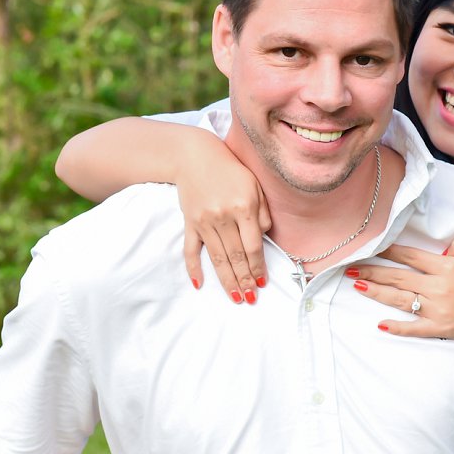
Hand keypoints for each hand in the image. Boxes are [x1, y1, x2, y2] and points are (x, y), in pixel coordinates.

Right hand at [176, 143, 271, 301]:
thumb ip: (263, 212)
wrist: (194, 155)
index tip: (263, 283)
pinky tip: (199, 284)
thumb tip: (264, 237)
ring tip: (235, 298)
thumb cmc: (230, 168)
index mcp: (244, 206)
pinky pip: (190, 250)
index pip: (253, 246)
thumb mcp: (254, 184)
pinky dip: (193, 268)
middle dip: (245, 280)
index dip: (259, 267)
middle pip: (236, 257)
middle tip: (250, 298)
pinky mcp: (190, 223)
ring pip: (217, 258)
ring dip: (227, 281)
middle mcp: (223, 216)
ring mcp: (204, 221)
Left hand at [351, 235, 453, 348]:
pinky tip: (380, 324)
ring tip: (357, 287)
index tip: (371, 246)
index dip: (389, 250)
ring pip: (400, 300)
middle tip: (349, 268)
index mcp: (446, 267)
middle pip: (398, 277)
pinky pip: (414, 328)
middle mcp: (437, 287)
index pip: (410, 256)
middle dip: (372, 271)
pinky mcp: (441, 329)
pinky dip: (397, 327)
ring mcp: (437, 310)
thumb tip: (441, 249)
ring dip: (377, 293)